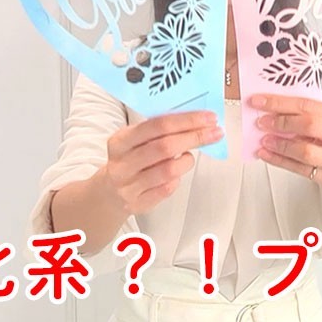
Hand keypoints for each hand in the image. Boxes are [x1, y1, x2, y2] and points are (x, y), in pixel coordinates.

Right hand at [99, 111, 221, 214]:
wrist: (107, 192)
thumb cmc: (129, 159)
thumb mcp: (133, 140)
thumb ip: (157, 130)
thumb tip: (194, 119)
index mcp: (120, 141)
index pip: (157, 125)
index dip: (186, 120)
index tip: (208, 118)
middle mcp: (122, 163)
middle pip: (165, 147)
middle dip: (195, 137)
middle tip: (214, 132)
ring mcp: (129, 185)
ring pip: (169, 170)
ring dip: (187, 160)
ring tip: (190, 155)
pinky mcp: (138, 203)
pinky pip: (167, 189)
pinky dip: (177, 179)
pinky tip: (176, 172)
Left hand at [250, 94, 321, 195]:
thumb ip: (315, 116)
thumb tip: (278, 108)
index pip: (312, 105)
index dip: (283, 103)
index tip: (262, 101)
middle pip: (311, 125)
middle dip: (282, 122)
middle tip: (263, 121)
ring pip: (306, 151)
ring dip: (280, 144)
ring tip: (264, 139)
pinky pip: (301, 170)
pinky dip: (280, 161)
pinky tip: (267, 154)